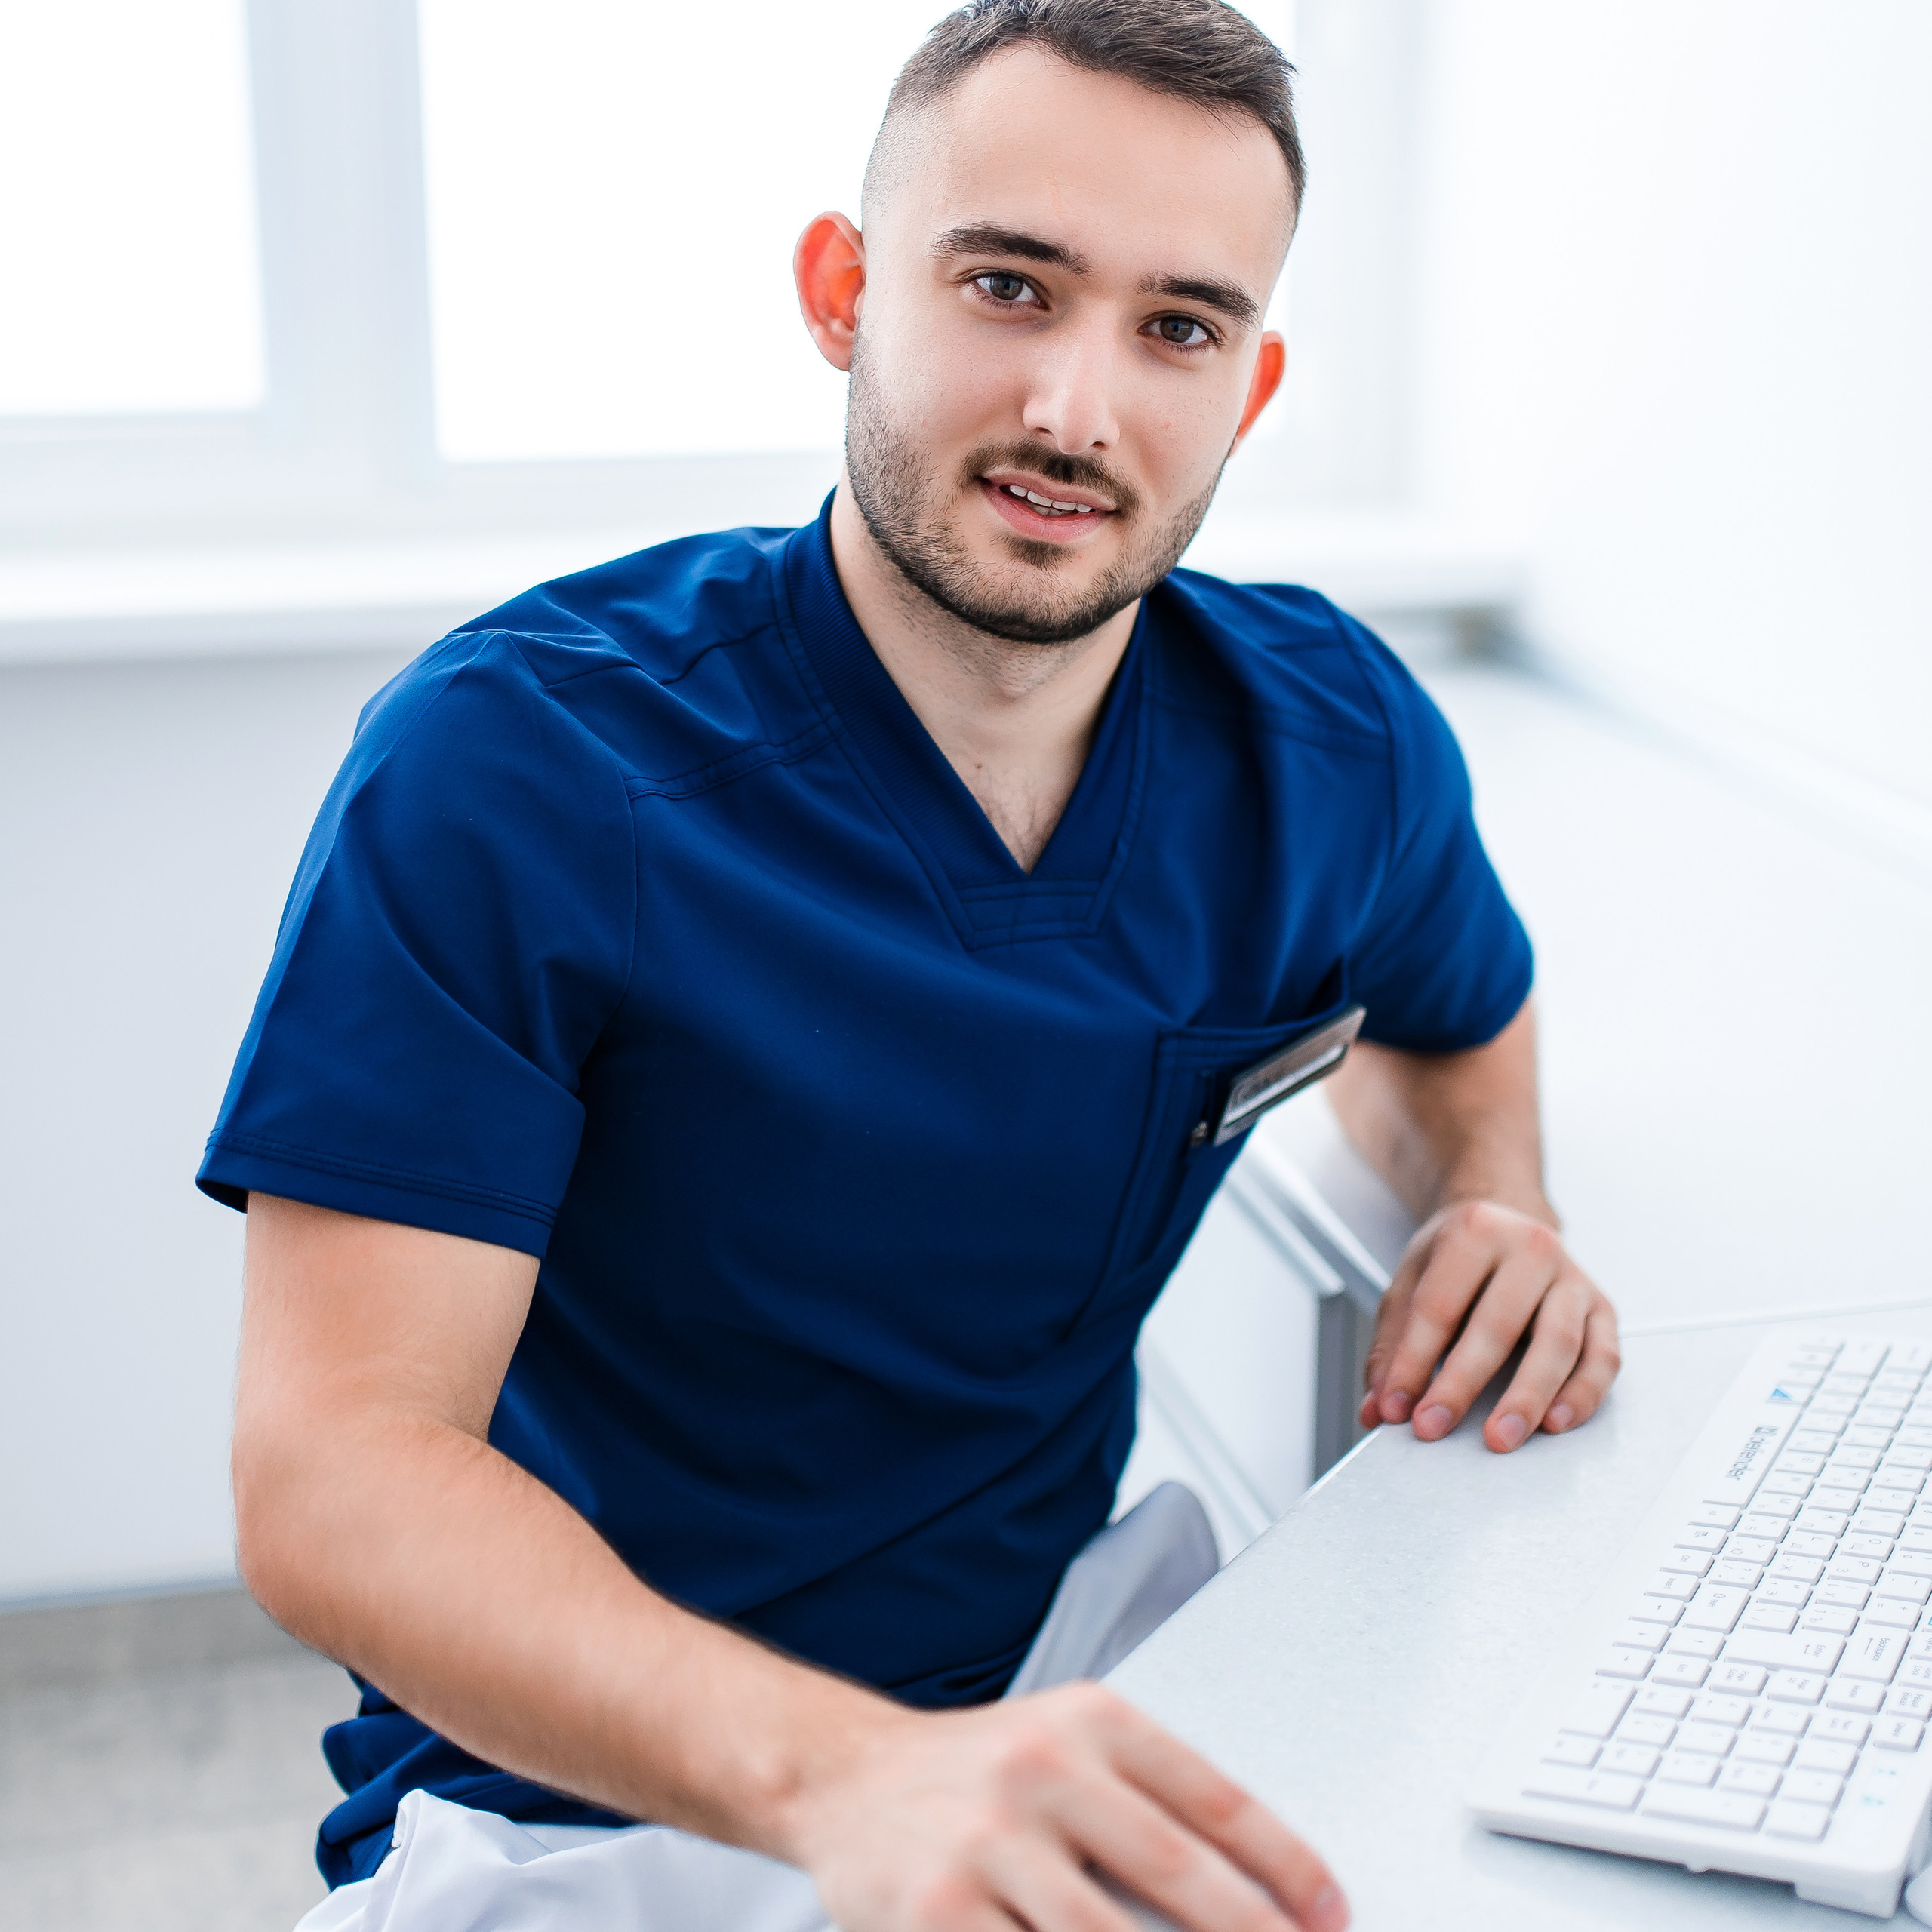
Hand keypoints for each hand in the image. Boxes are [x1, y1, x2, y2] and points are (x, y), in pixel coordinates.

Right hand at [785, 1680, 1347, 1931]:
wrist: (846, 1775)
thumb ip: (1147, 1798)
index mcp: (1090, 1719)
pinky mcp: (938, 1912)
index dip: (1286, 1865)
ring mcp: (988, 1843)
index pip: (1215, 1796)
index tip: (1327, 1912)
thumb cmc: (976, 1771)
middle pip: (1177, 1873)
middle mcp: (1042, 1769)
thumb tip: (1253, 1889)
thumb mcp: (1065, 1742)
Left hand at [1357, 1198, 1618, 1451]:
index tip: (1396, 1408)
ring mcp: (1572, 1276)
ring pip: (1557, 1343)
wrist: (1508, 1221)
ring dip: (1528, 1397)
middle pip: (1497, 1325)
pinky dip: (1583, 1394)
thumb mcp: (1411, 1283)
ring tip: (1500, 1438)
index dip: (1413, 1362)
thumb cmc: (1457, 1259)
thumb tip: (1378, 1408)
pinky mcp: (1602, 1307)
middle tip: (1434, 1428)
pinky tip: (1555, 1423)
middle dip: (1462, 1384)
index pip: (1438, 1306)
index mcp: (1475, 1230)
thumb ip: (1391, 1346)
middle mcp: (1530, 1247)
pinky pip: (1602, 1357)